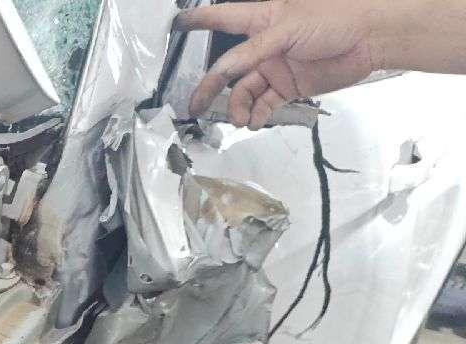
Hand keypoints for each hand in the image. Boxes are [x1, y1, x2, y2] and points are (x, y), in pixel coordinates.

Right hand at [177, 0, 387, 128]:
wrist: (370, 39)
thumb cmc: (334, 18)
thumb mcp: (287, 29)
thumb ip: (252, 51)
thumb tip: (223, 70)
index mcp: (261, 20)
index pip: (222, 18)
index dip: (199, 21)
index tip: (176, 24)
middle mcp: (264, 46)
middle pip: (228, 69)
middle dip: (210, 87)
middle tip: (195, 106)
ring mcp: (275, 67)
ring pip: (244, 92)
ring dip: (238, 107)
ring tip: (240, 119)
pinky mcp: (289, 86)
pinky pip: (264, 104)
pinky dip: (257, 115)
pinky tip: (255, 121)